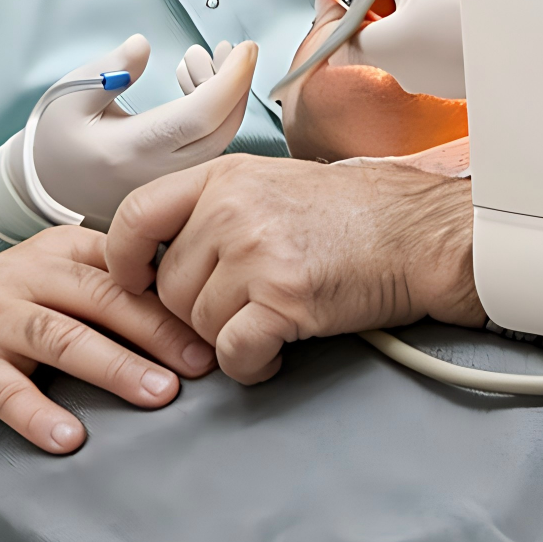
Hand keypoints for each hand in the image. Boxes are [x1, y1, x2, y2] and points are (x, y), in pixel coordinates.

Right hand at [0, 35, 258, 235]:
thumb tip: (143, 45)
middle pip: (221, 129)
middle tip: (232, 51)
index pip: (198, 116)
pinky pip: (208, 147)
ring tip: (202, 59)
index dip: (231, 80)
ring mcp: (167, 182)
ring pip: (219, 139)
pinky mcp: (172, 182)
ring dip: (224, 96)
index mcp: (130, 149)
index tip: (245, 50)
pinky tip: (194, 83)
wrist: (44, 185)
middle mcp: (155, 172)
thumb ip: (109, 69)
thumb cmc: (55, 140)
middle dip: (237, 84)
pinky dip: (213, 113)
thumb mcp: (69, 95)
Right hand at [0, 229, 215, 541]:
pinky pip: (7, 390)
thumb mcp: (56, 281)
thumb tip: (198, 304)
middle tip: (203, 361)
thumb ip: (113, 286)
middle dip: (158, 330)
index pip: (126, 265)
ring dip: (115, 367)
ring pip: (63, 338)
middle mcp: (28, 275)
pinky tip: (70, 438)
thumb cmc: (6, 312)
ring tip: (159, 394)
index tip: (218, 319)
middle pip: (103, 298)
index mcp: (61, 251)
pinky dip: (39, 415)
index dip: (175, 292)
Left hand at [106, 155, 483, 382]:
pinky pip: (233, 353)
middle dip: (196, 311)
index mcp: (226, 176)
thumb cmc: (358, 215)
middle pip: (168, 285)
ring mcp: (258, 253)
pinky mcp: (284, 299)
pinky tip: (272, 354)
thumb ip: (217, 208)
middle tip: (238, 311)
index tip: (134, 282)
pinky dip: (250, 365)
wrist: (420, 234)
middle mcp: (233, 210)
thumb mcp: (275, 183)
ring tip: (267, 326)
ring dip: (228, 338)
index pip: (136, 214)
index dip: (122, 258)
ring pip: (199, 323)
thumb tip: (164, 254)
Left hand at [321, 0, 463, 99]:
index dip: (335, 12)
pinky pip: (433, 52)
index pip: (337, 39)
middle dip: (379, 7)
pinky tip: (449, 11)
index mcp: (380, 50)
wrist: (515, 44)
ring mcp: (430, 78)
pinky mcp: (454, 78)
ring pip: (406, 44)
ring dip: (409, 18)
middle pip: (373, 38)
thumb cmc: (462, 22)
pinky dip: (433, 31)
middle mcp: (400, 71)